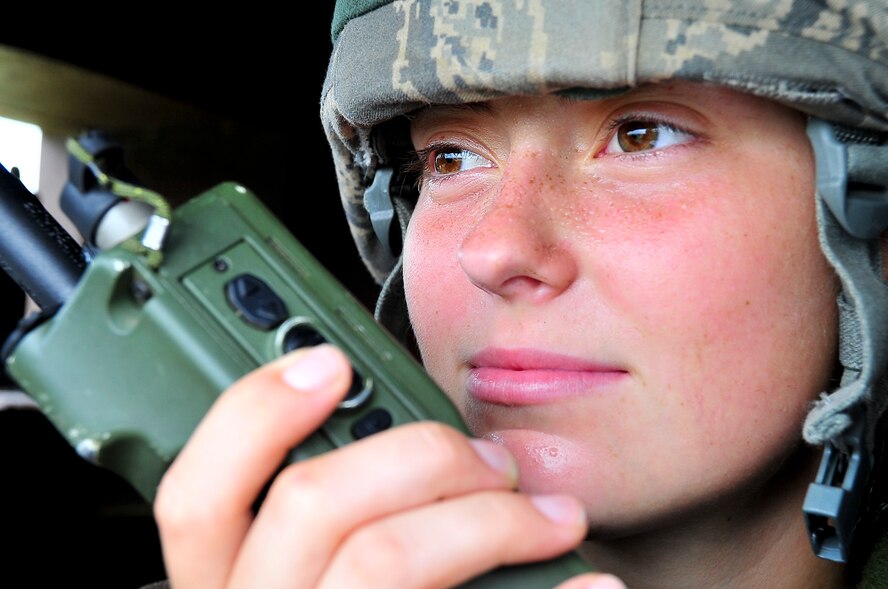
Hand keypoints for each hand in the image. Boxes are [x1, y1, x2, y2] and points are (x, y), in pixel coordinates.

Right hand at [154, 344, 619, 588]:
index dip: (255, 415)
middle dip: (422, 455)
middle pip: (310, 503)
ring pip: (386, 557)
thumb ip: (332, 516)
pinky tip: (589, 584)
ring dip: (490, 518)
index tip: (333, 364)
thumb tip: (400, 434)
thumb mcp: (313, 575)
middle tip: (491, 459)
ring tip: (549, 517)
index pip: (193, 496)